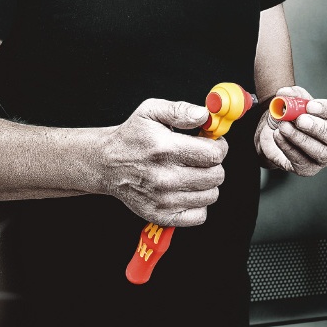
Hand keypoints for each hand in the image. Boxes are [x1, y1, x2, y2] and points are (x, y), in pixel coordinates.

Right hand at [96, 99, 227, 225]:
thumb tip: (204, 115)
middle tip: (202, 159)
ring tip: (192, 173)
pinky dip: (198, 204)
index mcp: (164, 149)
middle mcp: (164, 177)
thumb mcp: (151, 111)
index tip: (213, 144)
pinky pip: (199, 215)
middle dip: (214, 164)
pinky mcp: (162, 216)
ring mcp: (163, 200)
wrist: (107, 164)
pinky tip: (187, 190)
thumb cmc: (132, 137)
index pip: (213, 154)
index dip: (219, 147)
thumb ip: (180, 110)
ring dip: (207, 184)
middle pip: (216, 176)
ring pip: (211, 195)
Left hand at [255, 85, 326, 176]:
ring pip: (321, 152)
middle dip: (319, 128)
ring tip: (284, 126)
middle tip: (300, 120)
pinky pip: (301, 160)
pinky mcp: (308, 168)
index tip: (310, 105)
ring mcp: (324, 157)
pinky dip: (288, 146)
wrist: (274, 133)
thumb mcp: (293, 100)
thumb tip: (285, 94)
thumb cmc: (291, 117)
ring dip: (300, 138)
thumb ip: (291, 95)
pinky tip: (278, 135)